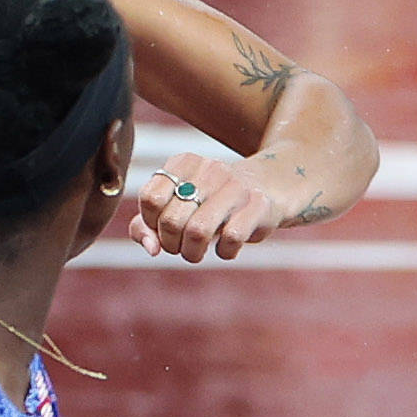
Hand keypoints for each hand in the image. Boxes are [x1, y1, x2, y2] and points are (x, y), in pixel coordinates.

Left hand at [120, 142, 307, 261]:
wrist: (269, 187)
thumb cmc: (213, 202)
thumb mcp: (177, 205)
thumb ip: (147, 225)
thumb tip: (151, 249)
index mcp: (184, 163)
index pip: (150, 198)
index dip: (151, 223)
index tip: (163, 229)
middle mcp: (209, 169)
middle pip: (171, 220)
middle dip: (171, 244)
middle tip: (180, 246)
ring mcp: (235, 186)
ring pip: (197, 231)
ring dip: (192, 253)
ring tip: (197, 252)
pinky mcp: (259, 205)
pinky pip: (231, 239)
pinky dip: (224, 253)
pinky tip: (226, 248)